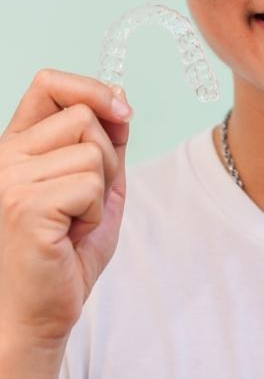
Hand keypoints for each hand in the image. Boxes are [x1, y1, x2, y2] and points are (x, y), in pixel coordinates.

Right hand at [0, 68, 132, 343]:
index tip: (121, 110)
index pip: (48, 83)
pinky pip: (91, 184)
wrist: (38, 311)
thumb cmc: (65, 251)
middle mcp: (5, 155)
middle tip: (84, 199)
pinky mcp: (24, 205)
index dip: (91, 87)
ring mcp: (10, 179)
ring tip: (75, 219)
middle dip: (106, 157)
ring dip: (100, 190)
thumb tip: (118, 95)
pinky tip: (71, 234)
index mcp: (18, 144)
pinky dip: (94, 212)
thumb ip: (105, 140)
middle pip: (83, 116)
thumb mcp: (95, 183)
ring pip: (93, 152)